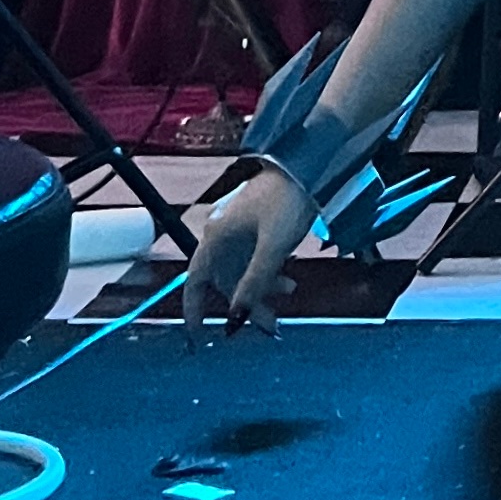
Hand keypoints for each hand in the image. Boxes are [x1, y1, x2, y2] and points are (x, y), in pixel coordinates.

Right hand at [182, 164, 312, 341]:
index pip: (195, 281)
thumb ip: (255, 281)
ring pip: (243, 272)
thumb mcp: (273, 246)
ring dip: (263, 289)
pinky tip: (288, 279)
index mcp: (216, 237)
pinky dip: (269, 274)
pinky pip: (255, 260)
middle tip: (271, 326)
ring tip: (290, 291)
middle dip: (246, 304)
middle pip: (226, 281)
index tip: (197, 334)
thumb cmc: (287, 200)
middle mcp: (221, 235)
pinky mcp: (256, 227)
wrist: (307, 165)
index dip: (193, 309)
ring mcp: (239, 231)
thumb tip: (238, 316)